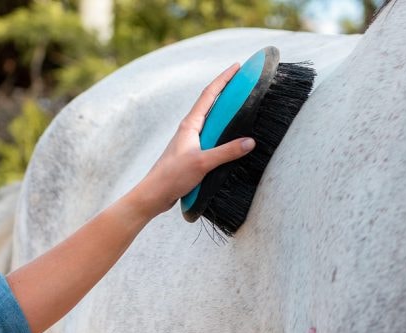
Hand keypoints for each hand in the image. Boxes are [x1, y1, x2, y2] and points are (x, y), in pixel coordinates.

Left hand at [133, 63, 256, 217]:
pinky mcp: (193, 152)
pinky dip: (223, 129)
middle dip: (226, 90)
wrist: (155, 193)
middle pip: (211, 103)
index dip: (224, 79)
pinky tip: (232, 136)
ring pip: (212, 119)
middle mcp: (190, 128)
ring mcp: (191, 140)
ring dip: (225, 110)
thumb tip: (250, 142)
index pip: (209, 94)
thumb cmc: (173, 176)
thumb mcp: (203, 162)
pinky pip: (212, 135)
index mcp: (190, 124)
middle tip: (243, 82)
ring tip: (242, 104)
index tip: (236, 66)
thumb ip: (227, 152)